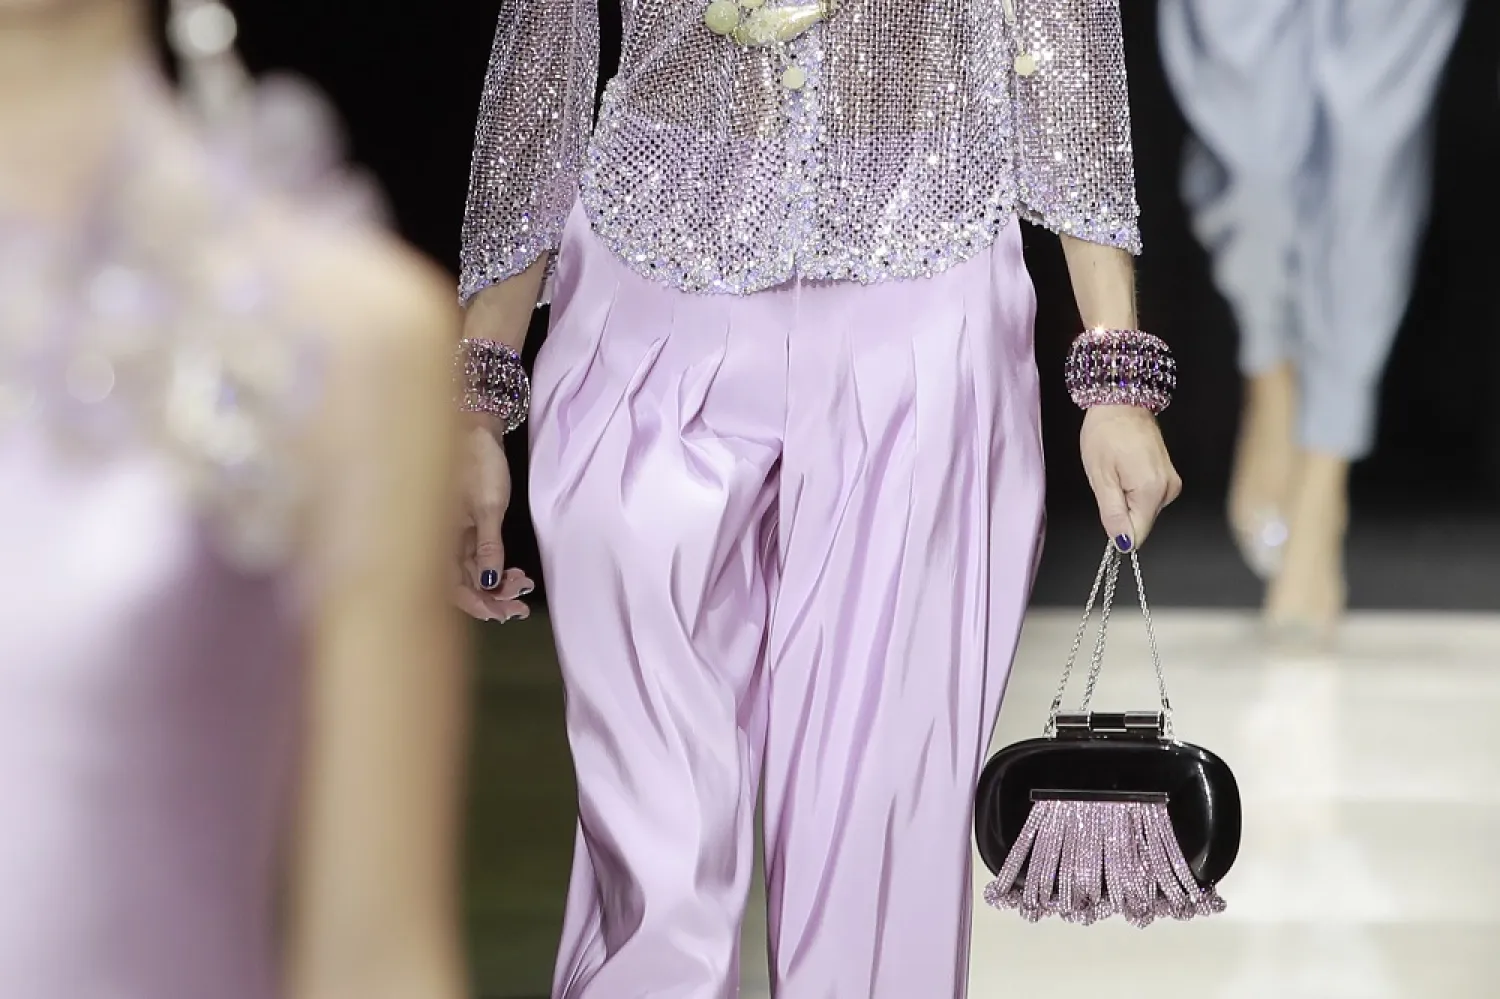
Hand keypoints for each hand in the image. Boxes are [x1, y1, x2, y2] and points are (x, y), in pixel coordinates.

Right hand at [453, 416, 533, 621]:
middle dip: (490, 599)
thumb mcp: (488, 507)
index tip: (501, 613)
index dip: (475, 604)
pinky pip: (475, 558)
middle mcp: (438, 539)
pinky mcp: (464, 527)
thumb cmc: (477, 461)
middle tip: (518, 607)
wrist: (475, 428)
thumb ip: (487, 547)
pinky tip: (513, 574)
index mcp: (435, 536)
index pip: (450, 586)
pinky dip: (494, 568)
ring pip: (470, 573)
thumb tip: (488, 584)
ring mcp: (451, 534)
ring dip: (495, 586)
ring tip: (522, 587)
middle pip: (460, 584)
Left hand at [1080, 405, 1181, 551]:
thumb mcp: (1100, 478)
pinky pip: (1149, 497)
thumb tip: (1122, 543)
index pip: (1137, 534)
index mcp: (1152, 491)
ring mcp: (1171, 482)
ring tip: (1118, 472)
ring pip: (1145, 510)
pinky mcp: (1169, 477)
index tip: (1108, 509)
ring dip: (1127, 499)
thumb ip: (1112, 514)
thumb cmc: (1107, 433)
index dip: (1118, 529)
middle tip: (1110, 482)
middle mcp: (1168, 489)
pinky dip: (1135, 490)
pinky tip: (1127, 470)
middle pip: (1141, 522)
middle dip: (1122, 510)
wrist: (1122, 404)